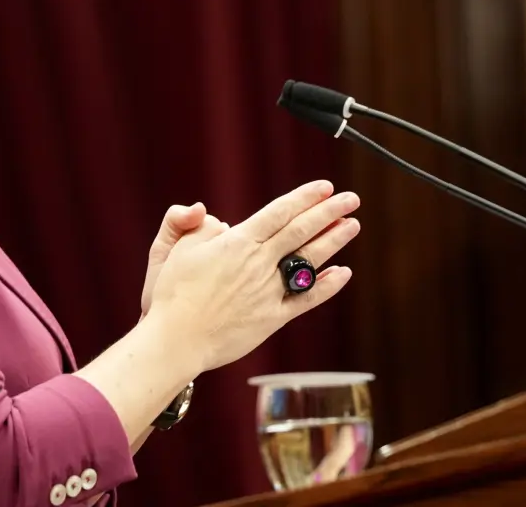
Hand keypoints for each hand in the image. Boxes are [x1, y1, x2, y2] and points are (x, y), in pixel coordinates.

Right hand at [148, 180, 358, 372]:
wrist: (177, 338)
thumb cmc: (174, 293)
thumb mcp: (176, 248)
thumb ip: (197, 226)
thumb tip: (218, 221)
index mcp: (238, 243)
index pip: (279, 212)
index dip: (305, 197)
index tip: (324, 187)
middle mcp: (258, 264)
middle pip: (301, 231)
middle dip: (329, 211)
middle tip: (351, 198)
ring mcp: (269, 291)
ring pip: (309, 260)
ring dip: (333, 241)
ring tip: (352, 225)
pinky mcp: (272, 317)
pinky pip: (306, 299)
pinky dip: (326, 286)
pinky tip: (343, 273)